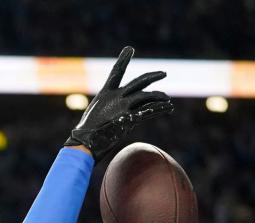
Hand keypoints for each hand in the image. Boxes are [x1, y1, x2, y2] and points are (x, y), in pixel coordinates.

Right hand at [65, 46, 172, 160]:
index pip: (116, 71)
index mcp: (105, 93)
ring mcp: (123, 107)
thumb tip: (115, 110)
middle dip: (153, 76)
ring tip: (167, 99)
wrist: (85, 142)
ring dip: (159, 96)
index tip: (130, 48)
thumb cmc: (87, 131)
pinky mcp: (129, 119)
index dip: (123, 59)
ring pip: (146, 96)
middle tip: (164, 73)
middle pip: (139, 81)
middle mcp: (116, 97)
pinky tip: (169, 108)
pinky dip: (160, 109)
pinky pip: (149, 112)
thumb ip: (107, 107)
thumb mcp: (95, 113)